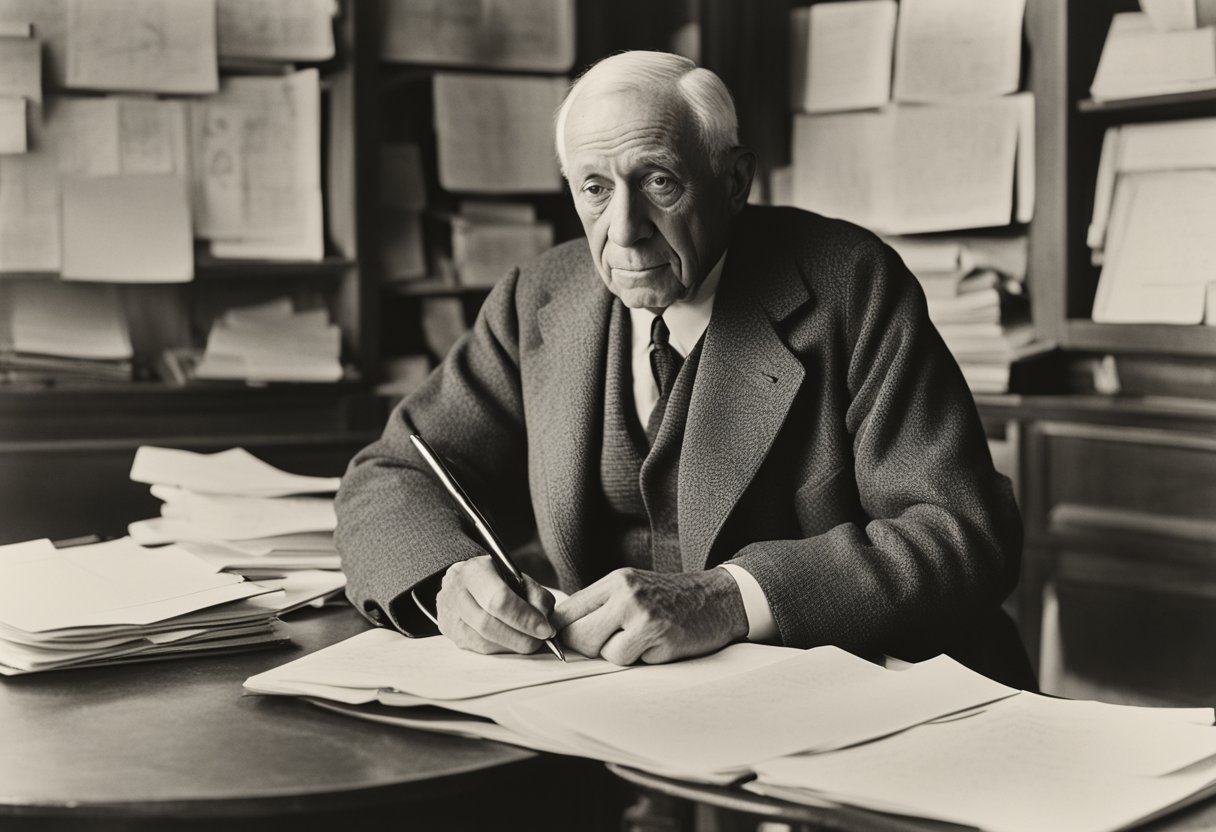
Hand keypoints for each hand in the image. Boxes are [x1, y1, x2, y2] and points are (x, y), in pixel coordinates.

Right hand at [435, 555, 555, 654]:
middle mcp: (456, 593)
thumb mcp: (516, 575)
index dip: (525, 618)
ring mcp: (450, 616)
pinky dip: (502, 649)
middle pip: (489, 624)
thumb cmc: (494, 577)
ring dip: (513, 646)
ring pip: (484, 642)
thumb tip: (545, 623)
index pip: (499, 599)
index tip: (546, 629)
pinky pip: (480, 649)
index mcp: (474, 571)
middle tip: (541, 640)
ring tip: (531, 641)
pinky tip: (514, 643)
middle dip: (521, 637)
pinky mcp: (451, 634)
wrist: (461, 580)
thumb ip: (534, 594)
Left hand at [551, 568, 748, 665]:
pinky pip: (630, 661)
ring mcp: (644, 616)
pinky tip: (656, 646)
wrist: (718, 599)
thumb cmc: (671, 599)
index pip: (567, 610)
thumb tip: (560, 632)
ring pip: (603, 653)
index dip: (561, 632)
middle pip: (578, 635)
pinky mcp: (661, 638)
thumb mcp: (633, 589)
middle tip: (606, 644)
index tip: (568, 642)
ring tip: (640, 641)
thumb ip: (600, 606)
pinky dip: (640, 660)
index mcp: (616, 581)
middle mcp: (626, 594)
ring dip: (618, 655)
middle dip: (586, 648)